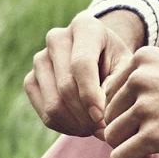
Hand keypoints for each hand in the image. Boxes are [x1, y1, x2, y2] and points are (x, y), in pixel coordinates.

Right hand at [24, 11, 140, 137]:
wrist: (101, 56)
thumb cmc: (118, 61)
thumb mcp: (127, 67)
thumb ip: (118, 87)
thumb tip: (101, 121)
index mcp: (85, 27)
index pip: (81, 65)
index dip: (91, 95)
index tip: (103, 118)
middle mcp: (57, 38)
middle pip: (66, 87)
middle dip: (86, 116)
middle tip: (105, 130)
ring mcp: (39, 58)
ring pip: (53, 104)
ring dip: (77, 125)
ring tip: (97, 129)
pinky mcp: (31, 79)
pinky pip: (45, 113)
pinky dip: (65, 127)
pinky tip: (83, 127)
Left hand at [101, 47, 158, 157]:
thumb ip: (143, 80)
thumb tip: (106, 108)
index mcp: (143, 60)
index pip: (109, 91)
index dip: (120, 111)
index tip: (137, 123)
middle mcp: (140, 79)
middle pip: (109, 114)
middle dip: (122, 131)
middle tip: (141, 142)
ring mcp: (147, 107)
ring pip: (111, 136)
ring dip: (122, 149)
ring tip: (140, 155)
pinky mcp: (154, 135)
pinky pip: (119, 156)